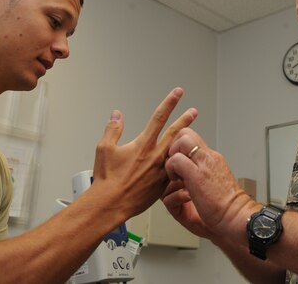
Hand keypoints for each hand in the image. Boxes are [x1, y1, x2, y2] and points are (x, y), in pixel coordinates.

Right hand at [91, 87, 196, 217]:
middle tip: (194, 111)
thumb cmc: (107, 179)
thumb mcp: (104, 148)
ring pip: (178, 152)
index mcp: (143, 145)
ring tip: (193, 137)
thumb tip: (116, 115)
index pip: (159, 117)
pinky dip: (181, 165)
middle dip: (185, 120)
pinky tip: (186, 164)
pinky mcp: (162, 185)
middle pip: (175, 133)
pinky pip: (175, 172)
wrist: (110, 204)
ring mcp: (161, 171)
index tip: (178, 93)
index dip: (170, 103)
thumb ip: (113, 129)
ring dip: (186, 142)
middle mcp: (155, 156)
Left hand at [162, 128, 258, 240]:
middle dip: (174, 146)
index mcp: (213, 159)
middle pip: (186, 133)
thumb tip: (187, 179)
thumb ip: (201, 176)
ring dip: (172, 156)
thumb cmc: (226, 209)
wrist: (237, 218)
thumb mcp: (214, 185)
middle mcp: (210, 157)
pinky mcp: (197, 175)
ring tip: (176, 174)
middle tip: (175, 166)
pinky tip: (177, 183)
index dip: (180, 147)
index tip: (178, 165)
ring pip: (182, 140)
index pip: (193, 139)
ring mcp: (204, 164)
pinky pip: (176, 160)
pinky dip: (171, 170)